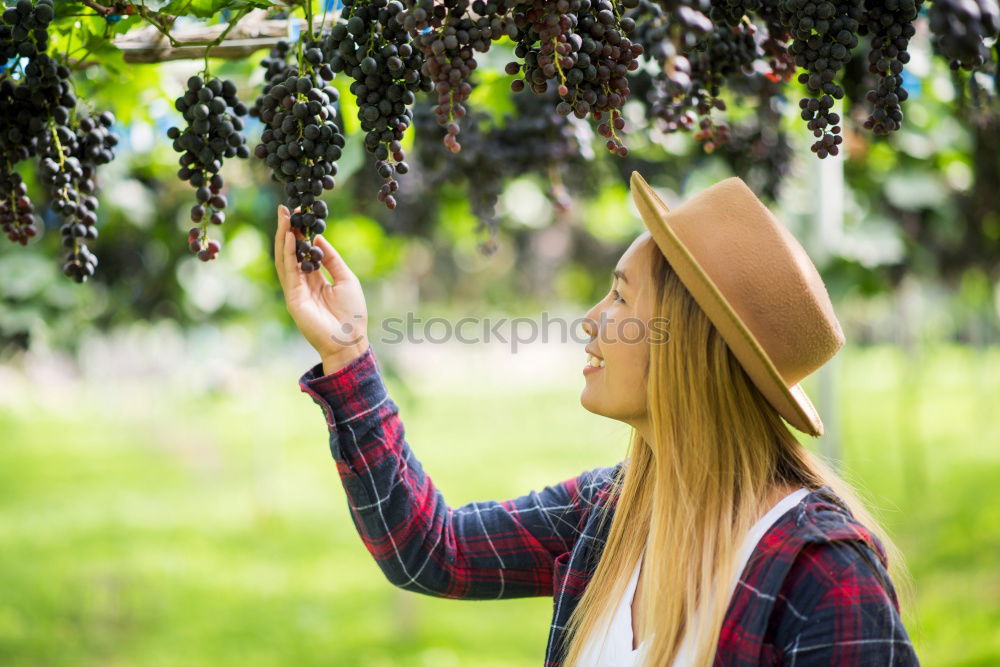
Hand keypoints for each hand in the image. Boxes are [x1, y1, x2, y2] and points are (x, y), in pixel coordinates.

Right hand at [274, 205, 368, 372]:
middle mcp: (302, 283)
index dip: (301, 233)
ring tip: (285, 216)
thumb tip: (319, 239)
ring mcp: (295, 290)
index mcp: (315, 279)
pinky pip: (288, 271)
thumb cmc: (352, 313)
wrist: (349, 340)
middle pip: (291, 252)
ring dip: (284, 237)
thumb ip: (332, 260)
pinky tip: (288, 237)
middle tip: (286, 208)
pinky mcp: (293, 297)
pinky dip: (287, 253)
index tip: (301, 213)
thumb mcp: (346, 279)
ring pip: (285, 258)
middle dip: (288, 230)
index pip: (303, 252)